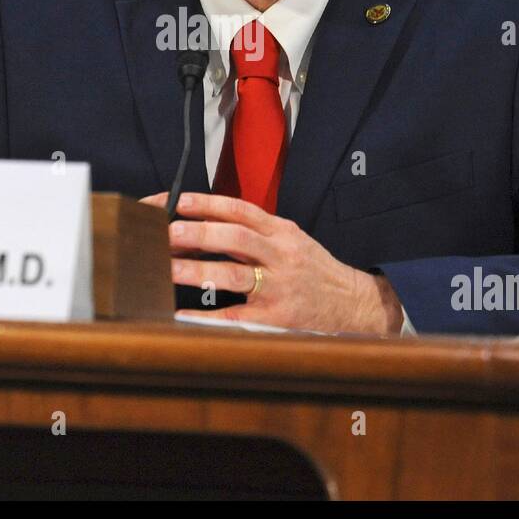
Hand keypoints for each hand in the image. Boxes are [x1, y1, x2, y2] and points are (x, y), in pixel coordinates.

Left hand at [138, 191, 402, 335]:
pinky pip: (236, 315)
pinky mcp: (277, 317)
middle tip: (165, 231)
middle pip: (235, 237)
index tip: (174, 201)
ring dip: (197, 270)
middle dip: (197, 232)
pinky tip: (183, 314)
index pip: (239, 209)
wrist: (354, 305)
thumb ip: (256, 232)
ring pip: (234, 273)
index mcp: (282, 231)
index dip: (205, 203)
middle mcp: (281, 255)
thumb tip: (204, 225)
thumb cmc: (313, 272)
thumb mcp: (291, 241)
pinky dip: (207, 315)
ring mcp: (279, 286)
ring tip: (167, 268)